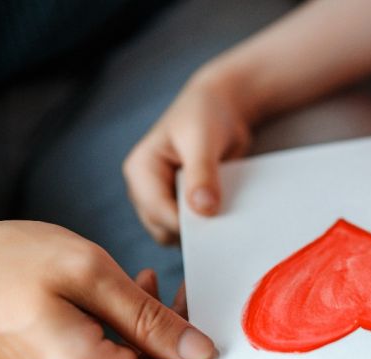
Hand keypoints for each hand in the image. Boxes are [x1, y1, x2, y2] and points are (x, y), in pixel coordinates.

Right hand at [0, 220, 215, 358]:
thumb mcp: (90, 272)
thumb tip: (200, 352)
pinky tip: (123, 299)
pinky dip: (128, 337)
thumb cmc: (5, 261)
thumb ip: (150, 319)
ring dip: (154, 334)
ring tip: (144, 284)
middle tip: (178, 289)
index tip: (209, 322)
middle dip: (181, 342)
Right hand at [123, 69, 252, 243]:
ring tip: (229, 213)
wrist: (220, 110)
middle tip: (227, 221)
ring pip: (179, 236)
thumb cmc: (205, 115)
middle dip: (194, 231)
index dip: (186, 223)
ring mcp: (165, 201)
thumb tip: (203, 209)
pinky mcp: (183, 208)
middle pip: (165, 230)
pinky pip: (195, 230)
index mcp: (140, 171)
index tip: (217, 223)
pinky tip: (229, 215)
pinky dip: (211, 227)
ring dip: (204, 231)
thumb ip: (202, 173)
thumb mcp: (203, 139)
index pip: (157, 212)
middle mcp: (146, 191)